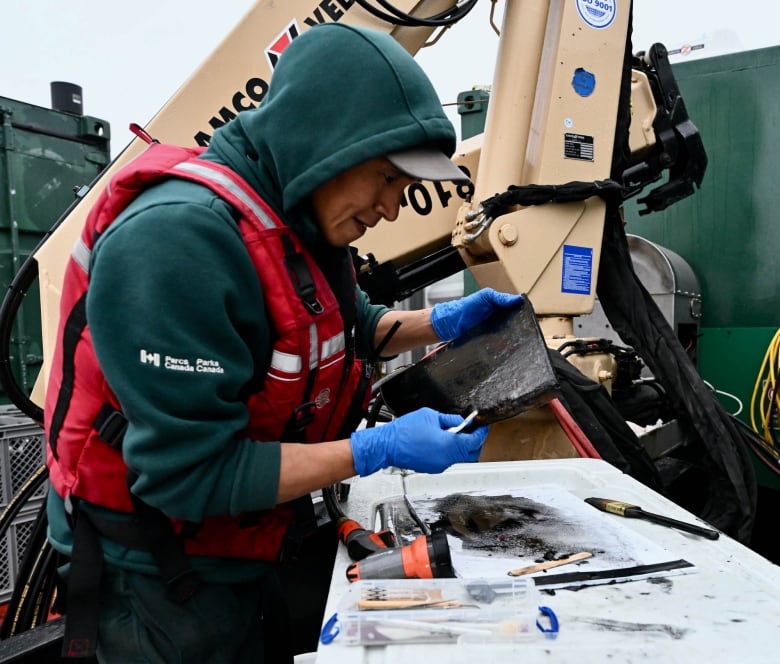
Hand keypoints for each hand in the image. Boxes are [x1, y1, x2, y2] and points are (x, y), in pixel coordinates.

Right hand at [350, 407, 487, 476]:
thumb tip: (460, 421)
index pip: (475, 441)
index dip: (481, 432)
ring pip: (460, 458)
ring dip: (462, 446)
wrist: (387, 445)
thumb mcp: (431, 416)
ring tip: (454, 432)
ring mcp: (440, 465)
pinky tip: (443, 440)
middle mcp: (446, 459)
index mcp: (449, 445)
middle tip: (472, 429)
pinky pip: (448, 460)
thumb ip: (450, 419)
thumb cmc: (404, 431)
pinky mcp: (432, 468)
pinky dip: (451, 451)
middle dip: (475, 441)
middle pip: (471, 453)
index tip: (482, 425)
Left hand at [430, 288, 522, 340]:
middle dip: (520, 329)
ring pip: (510, 338)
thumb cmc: (467, 306)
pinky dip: (504, 348)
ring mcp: (496, 334)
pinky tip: (507, 348)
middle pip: (516, 327)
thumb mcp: (485, 296)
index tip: (529, 316)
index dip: (524, 314)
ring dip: (514, 339)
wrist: (452, 323)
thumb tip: (518, 299)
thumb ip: (501, 297)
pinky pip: (501, 347)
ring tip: (519, 341)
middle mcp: (500, 322)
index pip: (517, 312)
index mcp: (501, 309)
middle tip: (525, 331)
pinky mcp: (490, 344)